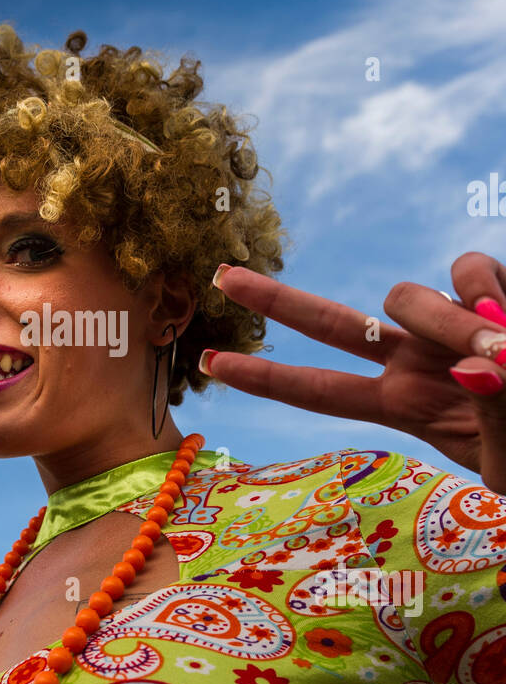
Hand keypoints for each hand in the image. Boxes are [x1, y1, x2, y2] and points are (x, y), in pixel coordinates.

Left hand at [198, 252, 505, 493]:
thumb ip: (494, 414)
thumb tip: (481, 364)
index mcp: (406, 407)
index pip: (319, 391)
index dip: (265, 376)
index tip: (207, 363)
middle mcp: (417, 359)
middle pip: (332, 324)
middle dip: (275, 300)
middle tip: (220, 277)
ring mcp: (452, 322)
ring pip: (409, 295)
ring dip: (445, 322)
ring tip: (502, 353)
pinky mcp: (494, 290)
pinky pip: (470, 270)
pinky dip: (486, 290)